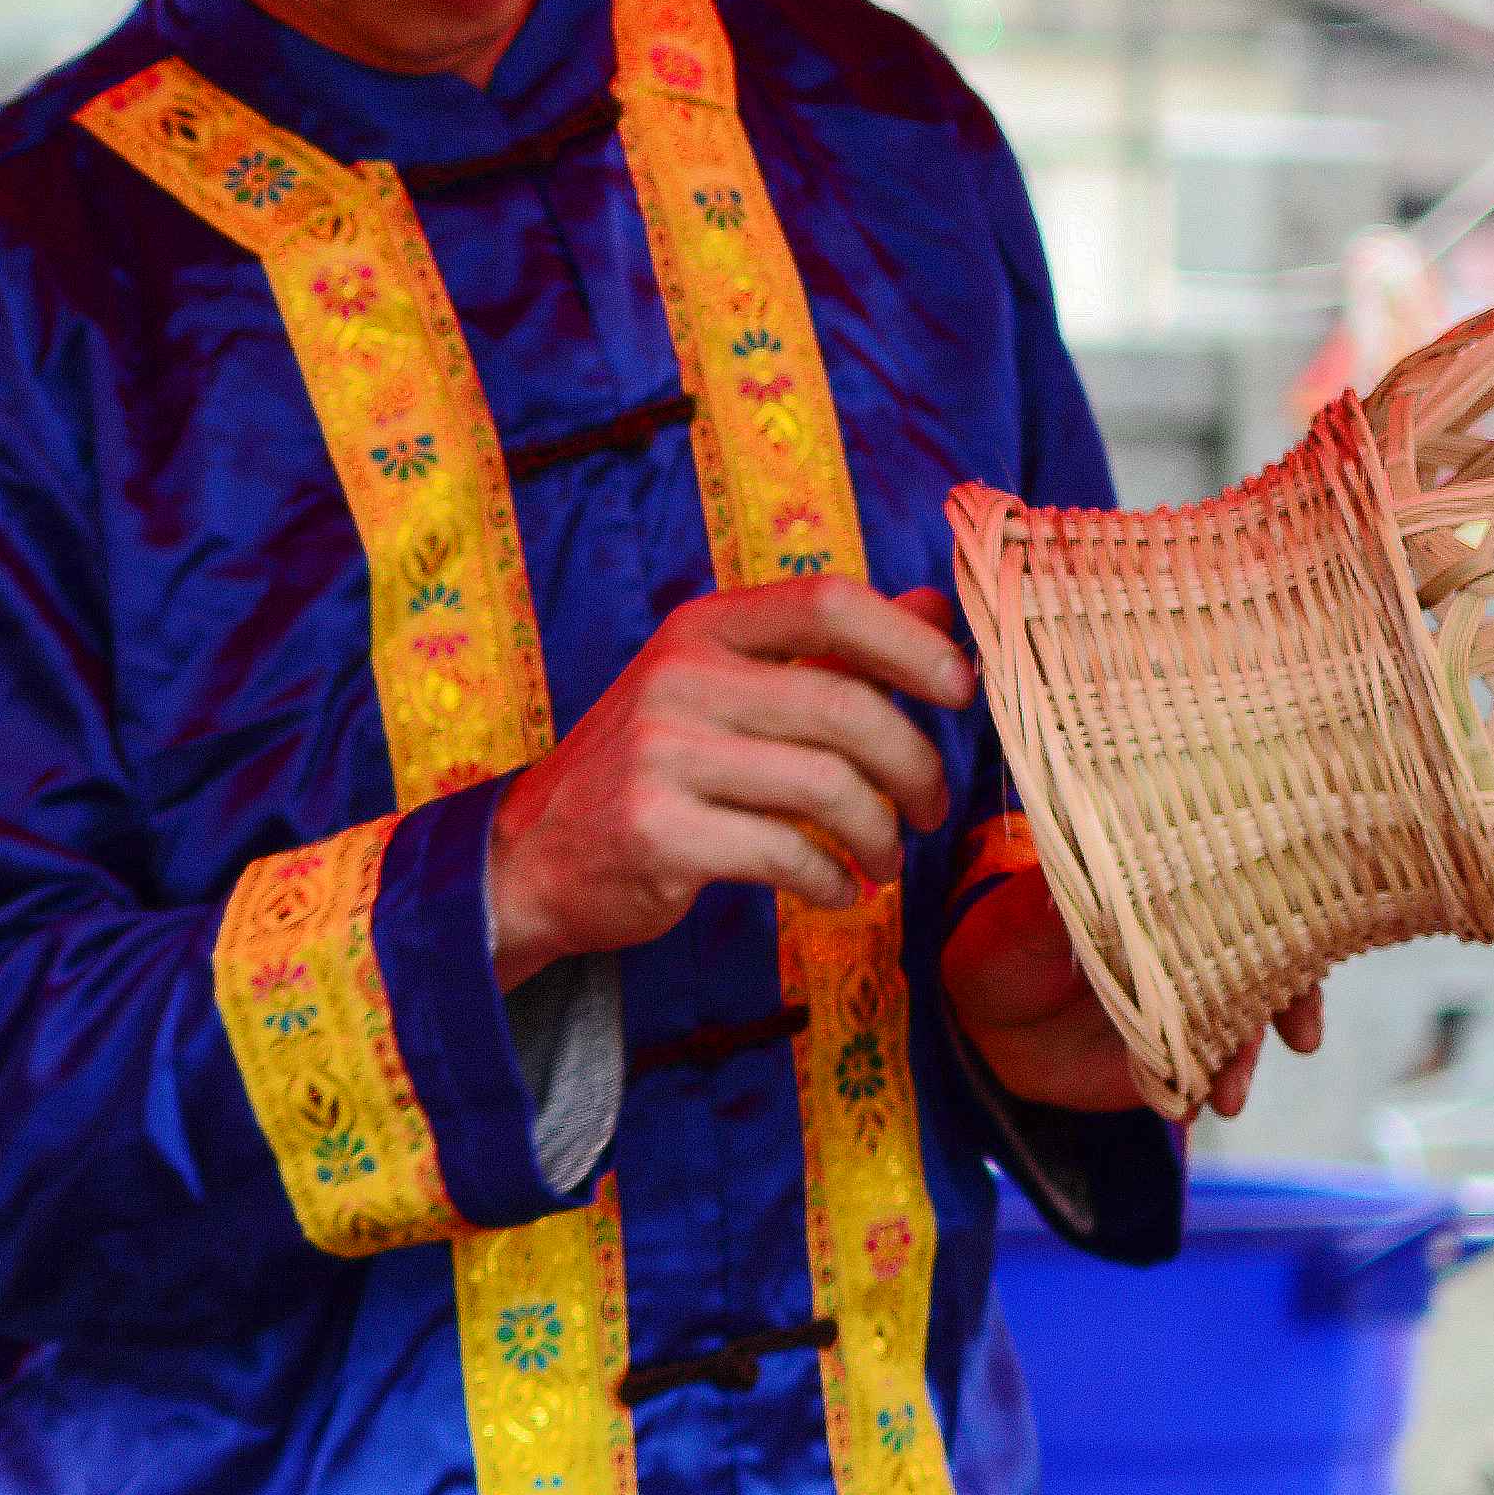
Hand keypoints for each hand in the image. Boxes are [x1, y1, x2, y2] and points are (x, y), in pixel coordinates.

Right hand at [484, 580, 969, 985]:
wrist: (532, 858)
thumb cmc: (649, 770)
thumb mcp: (723, 688)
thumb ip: (826, 651)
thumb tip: (938, 608)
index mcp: (701, 629)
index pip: (829, 603)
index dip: (913, 643)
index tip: (961, 691)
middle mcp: (678, 677)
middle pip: (846, 706)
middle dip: (913, 765)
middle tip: (930, 808)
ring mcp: (662, 754)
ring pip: (827, 786)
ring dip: (879, 835)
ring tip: (885, 860)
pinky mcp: (659, 832)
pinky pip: (785, 854)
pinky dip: (830, 881)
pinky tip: (836, 891)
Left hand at [943, 874, 1324, 1118]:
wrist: (971, 1016)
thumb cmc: (1001, 944)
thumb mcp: (1020, 919)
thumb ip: (1059, 900)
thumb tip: (1084, 862)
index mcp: (1167, 906)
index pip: (1247, 907)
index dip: (1285, 927)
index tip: (1306, 952)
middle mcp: (1188, 959)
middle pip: (1263, 974)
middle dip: (1287, 1006)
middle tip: (1299, 1040)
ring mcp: (1180, 1016)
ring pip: (1235, 1035)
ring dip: (1242, 1064)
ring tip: (1228, 1096)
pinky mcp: (1161, 1069)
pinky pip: (1194, 1086)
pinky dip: (1197, 1098)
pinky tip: (1190, 1110)